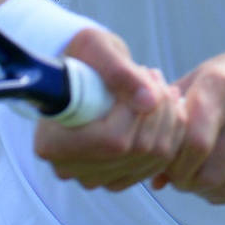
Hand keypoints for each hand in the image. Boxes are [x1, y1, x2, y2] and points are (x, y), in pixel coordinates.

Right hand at [33, 28, 184, 191]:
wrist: (77, 72)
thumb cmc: (79, 54)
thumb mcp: (94, 48)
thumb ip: (119, 72)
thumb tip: (149, 102)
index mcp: (53, 143)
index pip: (113, 140)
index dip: (137, 109)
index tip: (144, 74)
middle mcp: (70, 169)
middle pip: (136, 150)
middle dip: (158, 108)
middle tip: (155, 76)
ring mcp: (93, 177)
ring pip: (154, 157)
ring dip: (168, 117)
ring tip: (160, 88)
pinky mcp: (116, 177)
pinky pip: (158, 162)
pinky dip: (171, 132)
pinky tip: (167, 106)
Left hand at [153, 43, 224, 203]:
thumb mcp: (200, 82)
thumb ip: (171, 123)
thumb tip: (155, 179)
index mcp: (221, 84)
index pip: (194, 143)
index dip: (175, 165)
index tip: (168, 167)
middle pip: (211, 171)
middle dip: (189, 183)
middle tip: (182, 180)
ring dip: (208, 192)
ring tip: (200, 180)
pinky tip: (223, 179)